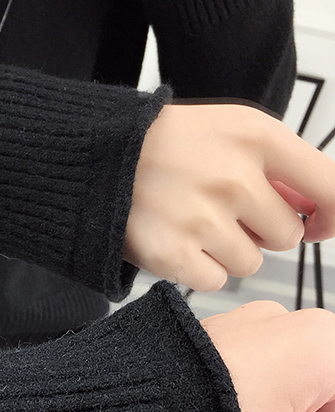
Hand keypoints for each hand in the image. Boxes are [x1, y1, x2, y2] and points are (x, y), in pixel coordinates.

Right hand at [124, 103, 334, 291]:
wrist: (99, 159)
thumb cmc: (168, 145)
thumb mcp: (230, 130)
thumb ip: (279, 167)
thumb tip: (315, 212)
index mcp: (256, 139)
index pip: (329, 187)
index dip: (332, 215)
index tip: (321, 224)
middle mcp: (233, 179)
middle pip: (287, 236)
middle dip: (263, 232)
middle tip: (226, 214)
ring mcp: (202, 220)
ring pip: (251, 263)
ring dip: (229, 252)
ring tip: (196, 226)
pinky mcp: (173, 254)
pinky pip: (216, 281)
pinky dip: (200, 270)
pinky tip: (180, 244)